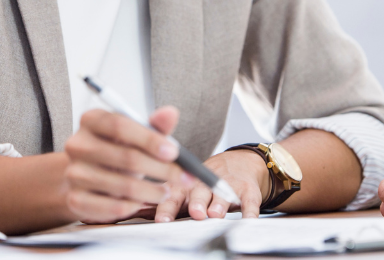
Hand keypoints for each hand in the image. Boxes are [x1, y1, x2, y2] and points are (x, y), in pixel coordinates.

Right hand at [63, 106, 194, 223]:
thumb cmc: (113, 151)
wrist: (83, 175)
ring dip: (152, 191)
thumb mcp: (133, 135)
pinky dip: (133, 206)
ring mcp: (73, 173)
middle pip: (126, 157)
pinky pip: (112, 207)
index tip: (174, 152)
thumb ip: (153, 125)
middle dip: (161, 169)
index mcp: (91, 120)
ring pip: (122, 186)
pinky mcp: (75, 199)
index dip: (149, 139)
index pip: (119, 125)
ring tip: (166, 191)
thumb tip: (171, 113)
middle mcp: (77, 144)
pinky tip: (143, 202)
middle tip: (183, 177)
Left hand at [154, 149, 268, 222]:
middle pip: (198, 192)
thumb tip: (134, 211)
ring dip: (218, 204)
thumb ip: (165, 201)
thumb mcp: (185, 188)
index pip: (173, 194)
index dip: (167, 206)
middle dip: (196, 202)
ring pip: (222, 194)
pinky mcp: (247, 189)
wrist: (239, 163)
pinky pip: (250, 201)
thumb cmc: (203, 182)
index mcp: (186, 185)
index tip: (161, 219)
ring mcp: (227, 185)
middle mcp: (205, 183)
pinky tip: (248, 220)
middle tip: (194, 212)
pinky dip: (249, 211)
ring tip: (215, 214)